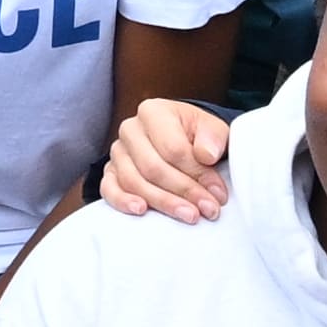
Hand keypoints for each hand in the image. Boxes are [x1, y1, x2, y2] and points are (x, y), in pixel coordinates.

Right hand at [97, 96, 235, 222]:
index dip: (197, 174)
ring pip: (134, 182)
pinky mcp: (111, 172)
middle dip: (183, 192)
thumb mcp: (213, 129)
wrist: (183, 140)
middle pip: (153, 168)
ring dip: (163, 202)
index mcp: (153, 112)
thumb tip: (206, 155)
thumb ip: (213, 138)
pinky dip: (123, 202)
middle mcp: (130, 130)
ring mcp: (118, 152)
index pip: (173, 148)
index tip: (218, 192)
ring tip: (188, 215)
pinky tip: (141, 210)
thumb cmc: (197, 135)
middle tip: (207, 209)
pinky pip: (109, 189)